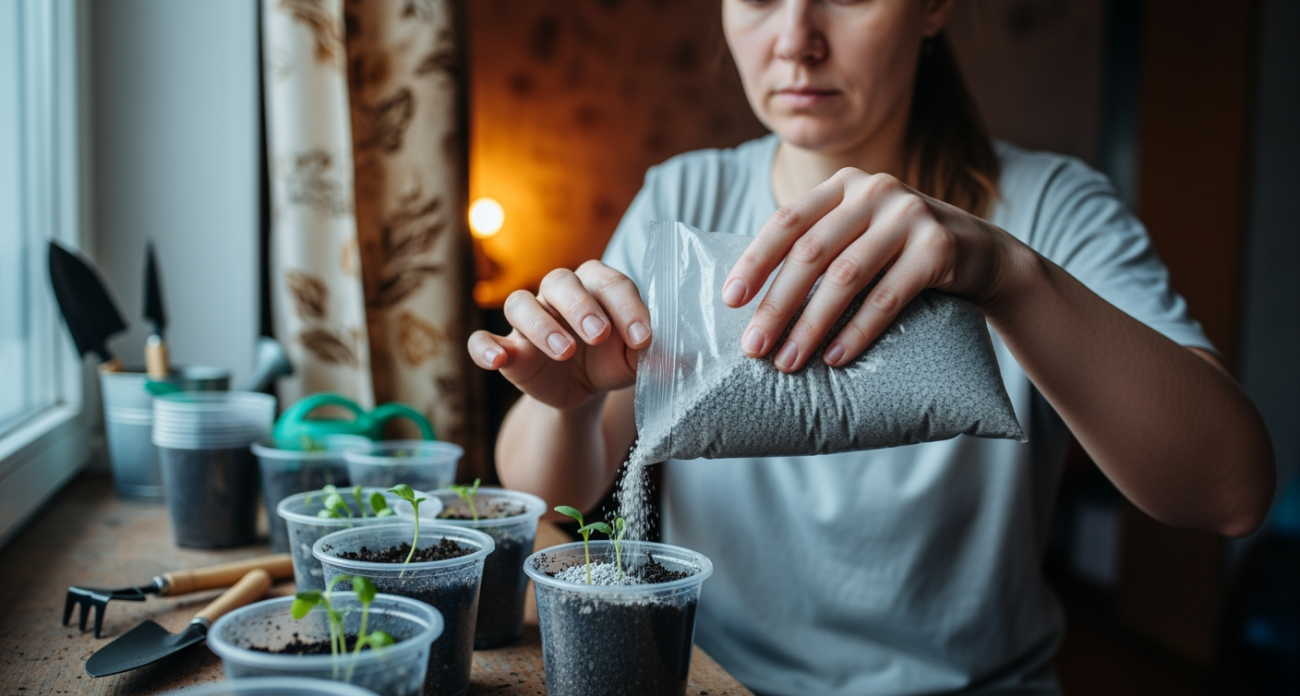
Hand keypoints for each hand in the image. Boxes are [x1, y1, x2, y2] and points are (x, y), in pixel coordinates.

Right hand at [468, 261, 651, 410]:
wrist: (584, 391)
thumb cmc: (612, 360)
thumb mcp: (636, 360)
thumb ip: (654, 354)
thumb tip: (682, 361)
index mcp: (596, 286)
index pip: (609, 283)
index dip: (627, 308)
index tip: (643, 339)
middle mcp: (559, 295)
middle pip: (560, 282)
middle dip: (581, 307)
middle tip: (599, 335)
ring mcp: (528, 319)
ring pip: (520, 304)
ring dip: (541, 325)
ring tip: (565, 351)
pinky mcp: (507, 347)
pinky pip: (481, 339)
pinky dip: (485, 346)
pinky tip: (499, 359)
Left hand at [722, 168, 1018, 371]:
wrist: (984, 254)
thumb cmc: (902, 253)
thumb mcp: (860, 234)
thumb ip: (819, 247)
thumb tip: (754, 300)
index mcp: (844, 186)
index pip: (787, 221)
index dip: (756, 261)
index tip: (730, 300)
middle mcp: (874, 191)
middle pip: (811, 252)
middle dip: (777, 303)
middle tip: (753, 347)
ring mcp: (909, 215)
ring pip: (845, 276)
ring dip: (811, 325)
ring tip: (788, 361)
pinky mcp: (938, 247)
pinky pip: (887, 297)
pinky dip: (857, 331)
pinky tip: (835, 357)